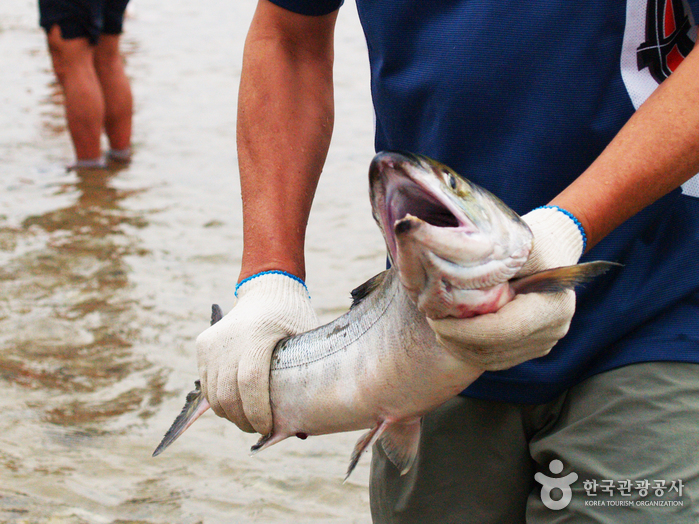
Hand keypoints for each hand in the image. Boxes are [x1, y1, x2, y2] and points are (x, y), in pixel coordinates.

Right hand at [196, 272, 317, 433]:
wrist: (268, 290)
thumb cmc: (295, 318)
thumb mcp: (307, 339)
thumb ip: (304, 374)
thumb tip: (301, 427)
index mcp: (259, 334)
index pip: (250, 382)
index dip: (257, 411)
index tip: (268, 428)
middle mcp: (230, 337)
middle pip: (228, 393)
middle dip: (243, 419)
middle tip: (259, 429)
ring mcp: (212, 341)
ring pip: (214, 393)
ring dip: (230, 414)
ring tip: (248, 420)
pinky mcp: (203, 344)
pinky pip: (207, 384)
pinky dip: (219, 400)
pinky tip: (237, 405)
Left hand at [427, 206, 584, 370]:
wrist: (553, 250)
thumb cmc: (531, 240)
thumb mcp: (513, 241)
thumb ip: (488, 257)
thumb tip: (446, 265)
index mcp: (552, 305)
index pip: (502, 330)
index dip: (464, 330)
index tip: (436, 319)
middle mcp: (553, 329)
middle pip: (495, 349)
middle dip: (456, 339)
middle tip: (432, 320)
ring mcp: (543, 342)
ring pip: (492, 360)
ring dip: (459, 347)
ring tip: (439, 326)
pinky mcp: (532, 347)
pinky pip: (496, 359)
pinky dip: (469, 350)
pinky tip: (452, 334)